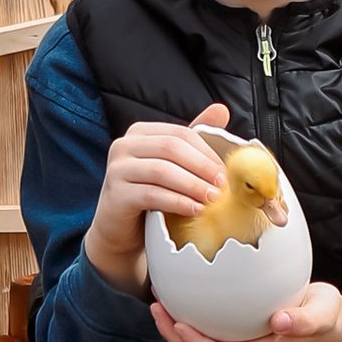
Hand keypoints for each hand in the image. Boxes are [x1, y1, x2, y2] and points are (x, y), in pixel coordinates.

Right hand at [84, 104, 235, 288]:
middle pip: (171, 148)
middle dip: (202, 167)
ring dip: (193, 185)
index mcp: (140, 133)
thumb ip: (192, 141)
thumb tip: (221, 110)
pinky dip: (177, 202)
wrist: (120, 231)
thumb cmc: (148, 195)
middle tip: (222, 186)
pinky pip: (152, 194)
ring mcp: (117, 169)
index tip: (225, 172)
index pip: (180, 134)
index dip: (206, 152)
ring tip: (212, 199)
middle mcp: (124, 145)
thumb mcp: (172, 166)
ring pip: (162, 171)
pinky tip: (194, 209)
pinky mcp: (116, 194)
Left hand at [152, 278, 341, 341]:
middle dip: (174, 335)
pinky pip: (207, 327)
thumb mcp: (322, 313)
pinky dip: (189, 314)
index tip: (178, 321)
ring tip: (158, 299)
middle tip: (156, 306)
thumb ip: (303, 320)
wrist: (327, 319)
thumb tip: (280, 321)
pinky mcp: (236, 331)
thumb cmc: (324, 314)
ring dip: (175, 325)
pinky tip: (179, 290)